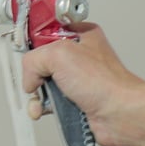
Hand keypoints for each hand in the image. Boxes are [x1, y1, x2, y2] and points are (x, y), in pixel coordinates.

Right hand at [21, 22, 144, 145]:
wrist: (120, 115)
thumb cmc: (106, 83)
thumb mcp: (59, 55)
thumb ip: (34, 59)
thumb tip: (30, 77)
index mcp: (80, 35)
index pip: (46, 31)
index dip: (33, 42)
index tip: (24, 49)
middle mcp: (79, 56)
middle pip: (41, 59)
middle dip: (34, 74)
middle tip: (35, 80)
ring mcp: (77, 79)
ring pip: (44, 83)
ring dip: (38, 94)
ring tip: (42, 99)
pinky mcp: (75, 99)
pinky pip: (50, 101)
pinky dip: (44, 107)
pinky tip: (47, 110)